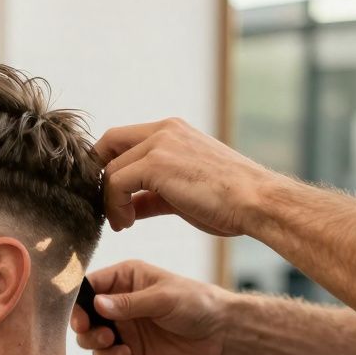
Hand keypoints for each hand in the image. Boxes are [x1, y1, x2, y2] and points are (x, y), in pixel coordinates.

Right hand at [71, 260, 233, 354]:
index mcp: (125, 278)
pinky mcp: (129, 348)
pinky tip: (125, 353)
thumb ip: (129, 303)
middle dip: (84, 325)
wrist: (221, 332)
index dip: (78, 300)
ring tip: (112, 341)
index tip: (81, 315)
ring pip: (90, 336)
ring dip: (94, 342)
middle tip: (98, 331)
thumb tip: (97, 305)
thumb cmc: (197, 303)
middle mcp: (119, 301)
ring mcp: (123, 326)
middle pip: (84, 313)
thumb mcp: (163, 298)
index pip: (90, 285)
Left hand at [95, 118, 291, 235]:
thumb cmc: (228, 203)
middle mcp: (164, 130)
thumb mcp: (181, 194)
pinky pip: (115, 183)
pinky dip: (114, 206)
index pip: (121, 138)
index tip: (109, 195)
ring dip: (109, 201)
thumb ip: (150, 195)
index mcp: (172, 131)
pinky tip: (127, 223)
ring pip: (110, 170)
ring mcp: (160, 144)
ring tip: (122, 223)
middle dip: (98, 176)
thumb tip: (126, 207)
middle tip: (104, 205)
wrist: (257, 203)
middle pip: (108, 144)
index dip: (107, 165)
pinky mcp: (156, 163)